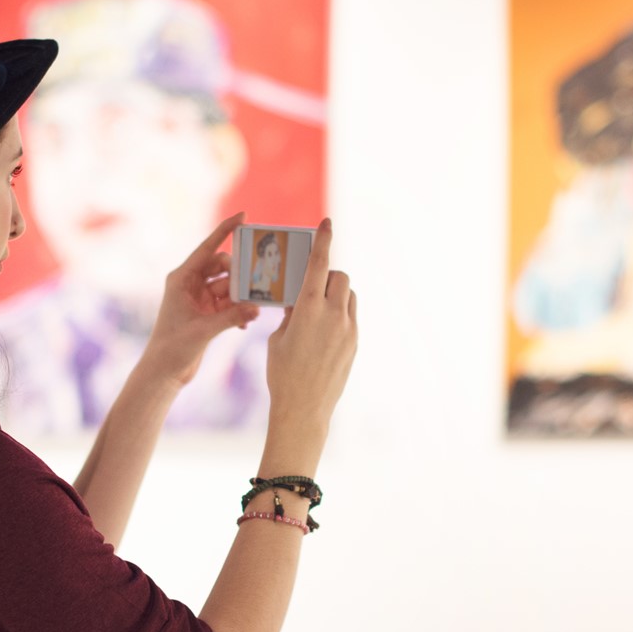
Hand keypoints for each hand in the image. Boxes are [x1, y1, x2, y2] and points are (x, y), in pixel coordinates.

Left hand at [139, 213, 263, 388]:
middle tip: (257, 282)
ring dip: (241, 296)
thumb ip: (232, 317)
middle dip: (240, 275)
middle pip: (223, 267)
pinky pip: (229, 303)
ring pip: (229, 286)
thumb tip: (257, 309)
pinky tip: (245, 323)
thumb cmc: (173, 348)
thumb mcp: (204, 330)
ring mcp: (199, 298)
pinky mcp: (207, 313)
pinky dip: (238, 310)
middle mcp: (190, 284)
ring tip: (252, 309)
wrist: (163, 372)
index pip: (208, 248)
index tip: (244, 216)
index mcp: (182, 278)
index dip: (225, 230)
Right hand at [260, 218, 357, 472]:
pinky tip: (323, 331)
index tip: (327, 222)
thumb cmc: (282, 373)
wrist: (304, 409)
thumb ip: (292, 314)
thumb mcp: (278, 337)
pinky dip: (340, 314)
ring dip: (335, 294)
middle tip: (311, 287)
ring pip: (349, 296)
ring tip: (317, 310)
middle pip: (339, 277)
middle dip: (327, 276)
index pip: (319, 264)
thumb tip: (301, 302)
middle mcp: (334, 315)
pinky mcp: (355, 343)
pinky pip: (351, 316)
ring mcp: (348, 329)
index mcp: (309, 308)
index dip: (323, 240)